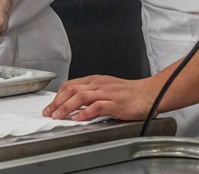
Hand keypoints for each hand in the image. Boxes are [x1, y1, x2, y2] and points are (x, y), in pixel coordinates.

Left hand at [43, 74, 160, 121]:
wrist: (150, 93)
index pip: (70, 85)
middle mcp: (98, 84)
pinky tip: (78, 118)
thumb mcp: (106, 88)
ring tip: (58, 116)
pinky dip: (85, 112)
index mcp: (95, 80)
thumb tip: (74, 103)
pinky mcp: (115, 103)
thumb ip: (91, 93)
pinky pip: (97, 106)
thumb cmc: (129, 93)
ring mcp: (106, 93)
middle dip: (57, 102)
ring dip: (66, 107)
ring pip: (80, 97)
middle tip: (49, 113)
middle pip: (71, 90)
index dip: (57, 96)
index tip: (50, 106)